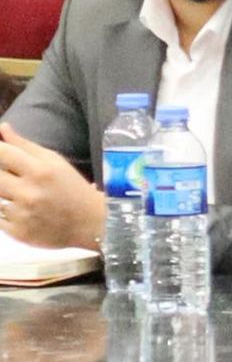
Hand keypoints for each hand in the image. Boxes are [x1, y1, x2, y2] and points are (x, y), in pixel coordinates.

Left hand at [0, 129, 104, 253]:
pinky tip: (23, 212)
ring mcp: (22, 215)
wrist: (92, 225)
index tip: (0, 152)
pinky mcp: (18, 233)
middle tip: (15, 178)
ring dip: (3, 194)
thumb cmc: (73, 189)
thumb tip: (2, 128)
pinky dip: (6, 214)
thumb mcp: (55, 162)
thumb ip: (25, 145)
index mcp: (40, 171)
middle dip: (1, 175)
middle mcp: (29, 192)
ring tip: (22, 195)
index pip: (1, 153)